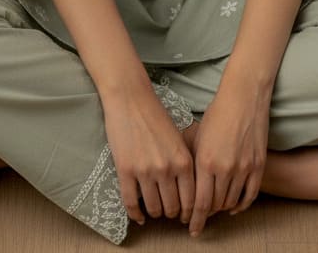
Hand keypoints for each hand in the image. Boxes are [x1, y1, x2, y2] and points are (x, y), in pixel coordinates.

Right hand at [102, 84, 194, 226]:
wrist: (130, 99)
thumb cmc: (156, 116)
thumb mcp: (178, 139)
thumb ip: (184, 163)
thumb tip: (189, 191)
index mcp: (183, 160)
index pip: (191, 200)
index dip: (189, 214)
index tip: (186, 217)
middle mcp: (167, 169)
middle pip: (172, 208)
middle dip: (171, 214)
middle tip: (169, 214)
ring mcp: (145, 171)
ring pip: (153, 208)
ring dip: (154, 213)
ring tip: (154, 211)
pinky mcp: (125, 170)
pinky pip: (131, 203)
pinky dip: (135, 214)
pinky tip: (138, 216)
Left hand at [187, 81, 269, 236]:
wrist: (244, 98)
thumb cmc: (217, 114)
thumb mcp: (197, 137)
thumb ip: (193, 164)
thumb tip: (185, 188)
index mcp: (206, 161)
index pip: (199, 203)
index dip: (194, 219)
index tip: (191, 228)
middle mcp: (225, 168)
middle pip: (215, 205)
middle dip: (205, 214)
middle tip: (199, 216)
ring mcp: (244, 168)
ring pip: (231, 202)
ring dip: (221, 209)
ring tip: (214, 209)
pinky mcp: (258, 166)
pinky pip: (249, 196)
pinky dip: (240, 205)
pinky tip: (233, 208)